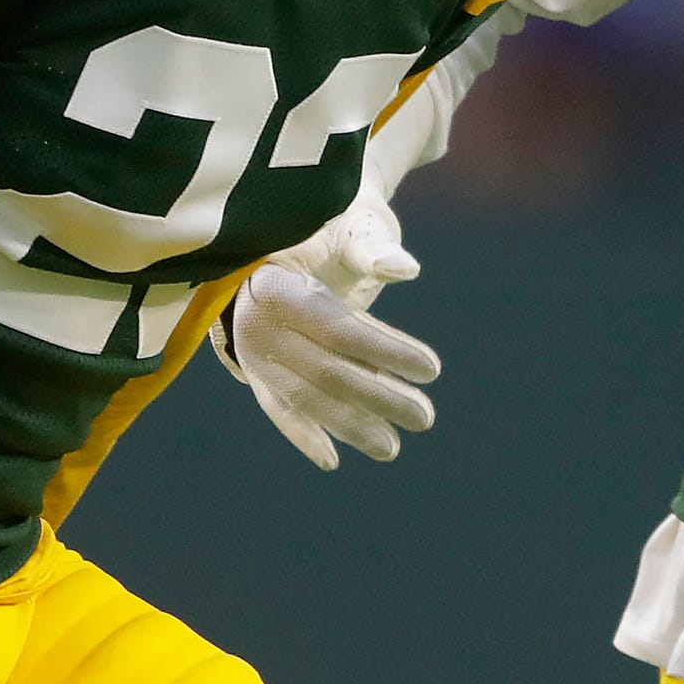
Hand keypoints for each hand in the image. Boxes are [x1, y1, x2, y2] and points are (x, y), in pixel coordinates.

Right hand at [215, 199, 441, 470]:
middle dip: (377, 398)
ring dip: (350, 426)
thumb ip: (374, 248)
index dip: (386, 351)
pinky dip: (303, 434)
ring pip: (305, 396)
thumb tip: (404, 268)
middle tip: (425, 418)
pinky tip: (331, 461)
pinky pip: (277, 406)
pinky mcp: (257, 367)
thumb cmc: (327, 222)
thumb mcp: (350, 226)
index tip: (432, 368)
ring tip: (391, 448)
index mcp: (276, 286)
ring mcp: (252, 350)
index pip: (338, 329)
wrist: (284, 231)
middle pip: (324, 371)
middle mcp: (255, 323)